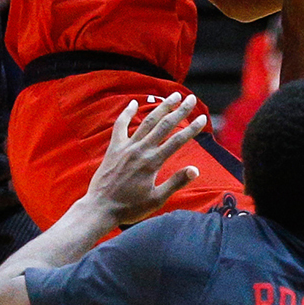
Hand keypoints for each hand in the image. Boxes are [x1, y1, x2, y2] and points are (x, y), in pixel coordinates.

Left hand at [84, 92, 205, 224]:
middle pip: (164, 125)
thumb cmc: (129, 207)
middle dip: (180, 111)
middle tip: (191, 99)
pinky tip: (133, 103)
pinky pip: (120, 126)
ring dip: (161, 107)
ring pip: (147, 122)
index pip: (177, 141)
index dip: (192, 129)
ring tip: (173, 96)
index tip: (202, 119)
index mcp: (153, 162)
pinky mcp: (114, 148)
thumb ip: (175, 183)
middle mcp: (141, 150)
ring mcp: (126, 147)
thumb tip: (195, 170)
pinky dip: (126, 113)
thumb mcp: (156, 200)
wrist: (100, 208)